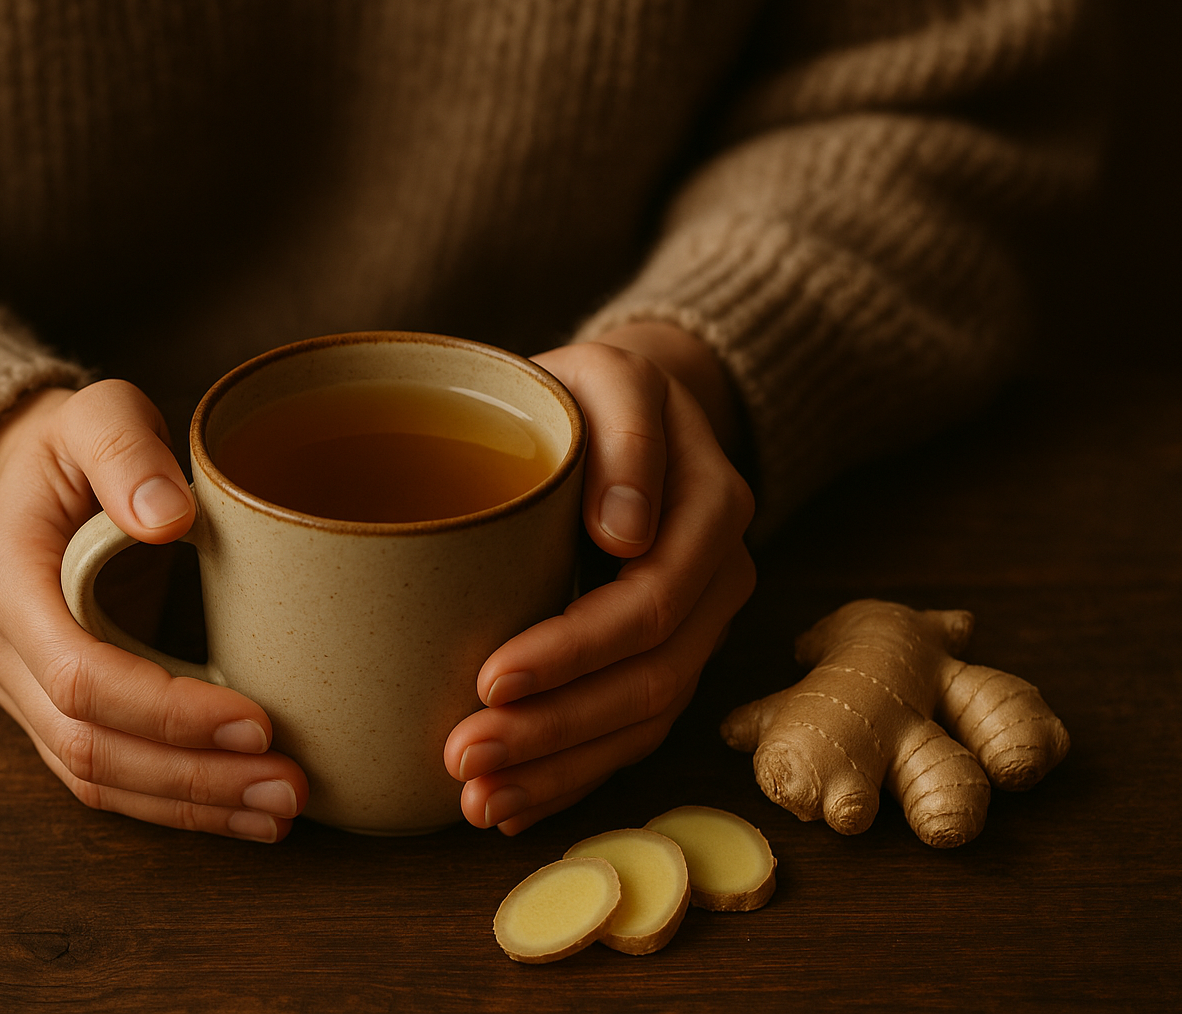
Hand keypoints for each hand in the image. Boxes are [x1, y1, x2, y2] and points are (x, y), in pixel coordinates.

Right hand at [0, 380, 308, 840]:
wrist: (41, 478)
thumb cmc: (82, 445)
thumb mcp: (101, 414)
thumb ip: (127, 453)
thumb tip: (166, 516)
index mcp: (9, 576)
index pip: (79, 674)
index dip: (167, 710)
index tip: (257, 720)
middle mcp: (3, 646)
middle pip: (89, 743)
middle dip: (193, 776)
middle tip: (288, 786)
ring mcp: (22, 687)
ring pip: (96, 776)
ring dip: (190, 805)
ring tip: (279, 810)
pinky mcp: (55, 711)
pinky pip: (105, 776)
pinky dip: (173, 801)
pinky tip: (242, 808)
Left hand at [443, 322, 755, 833]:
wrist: (626, 414)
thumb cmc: (596, 394)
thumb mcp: (611, 377)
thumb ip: (626, 434)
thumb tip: (625, 532)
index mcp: (712, 511)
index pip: (648, 604)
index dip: (573, 652)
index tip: (490, 678)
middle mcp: (716, 581)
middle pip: (649, 680)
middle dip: (555, 731)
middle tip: (464, 758)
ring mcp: (695, 630)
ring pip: (640, 723)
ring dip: (557, 770)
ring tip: (477, 799)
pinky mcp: (661, 659)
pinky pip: (628, 734)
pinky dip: (569, 776)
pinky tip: (511, 804)